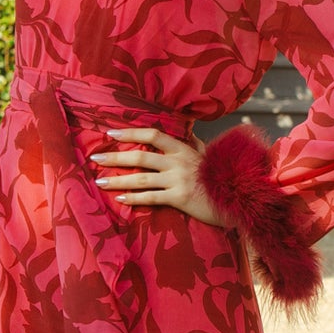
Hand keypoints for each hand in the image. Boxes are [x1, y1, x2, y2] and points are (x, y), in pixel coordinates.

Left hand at [91, 127, 227, 228]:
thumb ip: (195, 145)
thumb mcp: (210, 156)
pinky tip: (119, 200)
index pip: (153, 135)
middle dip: (115, 157)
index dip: (130, 132)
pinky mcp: (180, 198)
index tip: (110, 133)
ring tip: (100, 182)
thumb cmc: (222, 176)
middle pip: (141, 156)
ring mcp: (178, 180)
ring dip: (118, 180)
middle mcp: (179, 161)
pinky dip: (133, 198)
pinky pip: (151, 197)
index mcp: (183, 148)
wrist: (239, 198)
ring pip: (141, 178)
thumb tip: (188, 134)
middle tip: (95, 158)